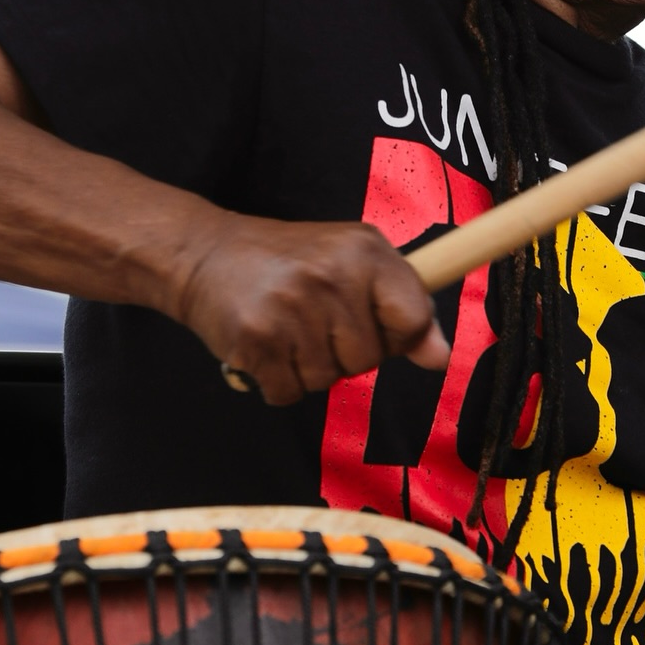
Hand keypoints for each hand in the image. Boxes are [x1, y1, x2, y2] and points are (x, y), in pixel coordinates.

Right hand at [172, 214, 449, 404]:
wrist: (204, 253)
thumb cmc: (288, 262)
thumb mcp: (353, 263)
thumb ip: (402, 305)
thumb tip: (439, 358)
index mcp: (366, 251)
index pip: (415, 317)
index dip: (400, 335)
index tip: (377, 326)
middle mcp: (332, 276)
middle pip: (370, 359)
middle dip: (345, 352)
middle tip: (316, 322)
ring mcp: (293, 307)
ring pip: (328, 380)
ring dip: (309, 368)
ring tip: (289, 330)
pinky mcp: (257, 338)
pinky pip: (289, 394)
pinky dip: (278, 382)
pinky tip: (267, 348)